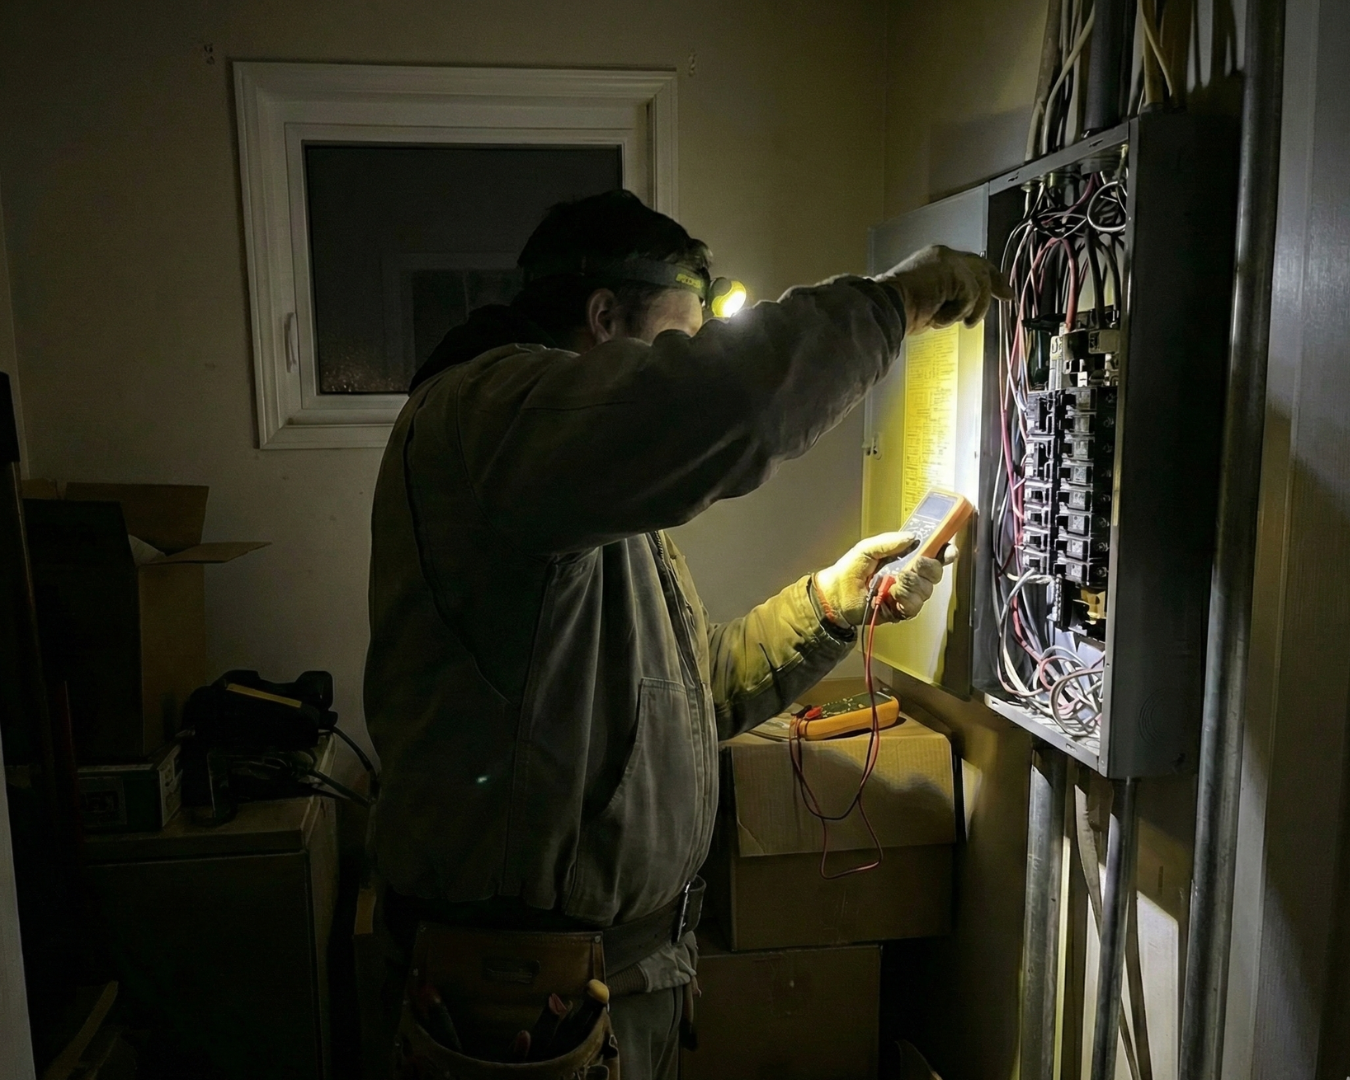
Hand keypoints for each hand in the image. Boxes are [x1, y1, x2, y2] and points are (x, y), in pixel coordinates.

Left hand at [815, 531, 955, 626]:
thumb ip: (889, 541)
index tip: (949, 550)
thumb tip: (912, 537)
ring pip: (926, 590)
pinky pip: (914, 606)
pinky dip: (906, 599)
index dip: (944, 552)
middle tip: (915, 564)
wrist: (836, 594)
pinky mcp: (901, 611)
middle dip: (928, 568)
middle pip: (935, 573)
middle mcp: (910, 576)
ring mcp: (907, 594)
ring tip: (896, 580)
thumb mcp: (867, 548)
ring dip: (913, 584)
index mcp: (905, 559)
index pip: (933, 554)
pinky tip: (893, 594)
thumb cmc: (850, 570)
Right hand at [877, 245, 1012, 335]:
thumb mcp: (927, 303)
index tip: (999, 290)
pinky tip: (938, 319)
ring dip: (971, 310)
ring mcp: (951, 262)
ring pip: (979, 286)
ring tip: (956, 322)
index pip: (967, 264)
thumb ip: (946, 299)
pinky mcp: (956, 273)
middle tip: (1008, 296)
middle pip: (981, 266)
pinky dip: (955, 314)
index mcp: (934, 259)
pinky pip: (970, 298)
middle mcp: (944, 255)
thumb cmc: (896, 310)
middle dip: (996, 282)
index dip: (985, 276)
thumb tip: (962, 311)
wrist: (886, 307)